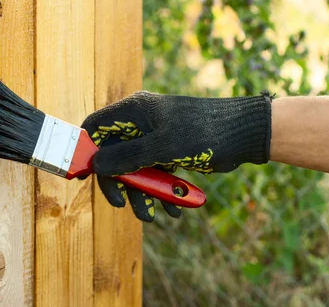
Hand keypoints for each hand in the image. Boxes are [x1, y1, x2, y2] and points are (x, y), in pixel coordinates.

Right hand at [81, 90, 272, 221]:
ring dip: (142, 193)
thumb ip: (127, 157)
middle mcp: (140, 123)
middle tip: (123, 205)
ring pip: (134, 168)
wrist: (245, 134)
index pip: (96, 127)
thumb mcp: (163, 147)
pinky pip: (154, 173)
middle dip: (120, 182)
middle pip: (113, 155)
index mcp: (134, 111)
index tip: (83, 175)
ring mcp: (154, 137)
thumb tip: (95, 166)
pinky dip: (160, 190)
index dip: (86, 150)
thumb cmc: (204, 133)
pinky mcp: (168, 150)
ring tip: (154, 216)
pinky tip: (173, 208)